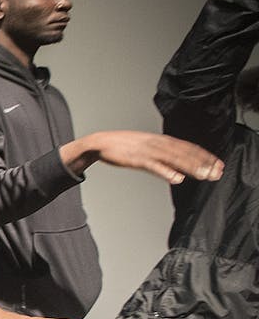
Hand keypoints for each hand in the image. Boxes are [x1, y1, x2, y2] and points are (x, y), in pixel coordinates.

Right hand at [84, 130, 224, 184]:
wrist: (100, 143)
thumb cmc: (122, 146)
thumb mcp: (145, 147)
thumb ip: (161, 155)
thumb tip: (176, 166)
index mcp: (160, 140)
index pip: (188, 147)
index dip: (204, 155)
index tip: (218, 164)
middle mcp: (158, 143)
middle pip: (185, 153)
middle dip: (203, 163)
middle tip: (217, 172)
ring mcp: (148, 151)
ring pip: (174, 159)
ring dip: (190, 167)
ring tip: (204, 175)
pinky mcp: (137, 159)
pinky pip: (155, 166)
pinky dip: (166, 172)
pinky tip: (177, 178)